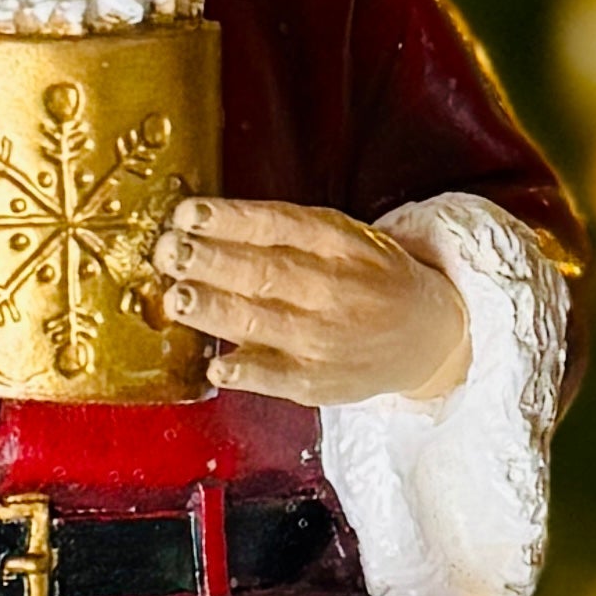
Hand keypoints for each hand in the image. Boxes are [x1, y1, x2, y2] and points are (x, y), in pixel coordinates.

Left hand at [154, 201, 468, 405]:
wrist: (428, 334)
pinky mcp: (317, 381)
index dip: (228, 220)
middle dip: (208, 260)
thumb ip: (283, 231)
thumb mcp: (343, 237)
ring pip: (261, 321)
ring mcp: (324, 338)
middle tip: (167, 252)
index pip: (275, 226)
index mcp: (338, 243)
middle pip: (262, 271)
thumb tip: (202, 227)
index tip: (186, 214)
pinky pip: (276, 377)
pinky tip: (216, 366)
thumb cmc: (371, 278)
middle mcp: (332, 288)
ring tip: (177, 296)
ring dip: (214, 309)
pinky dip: (246, 371)